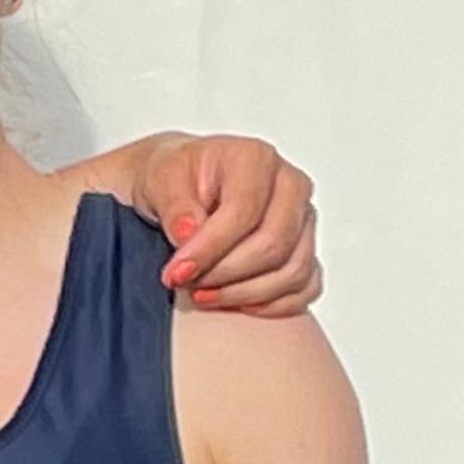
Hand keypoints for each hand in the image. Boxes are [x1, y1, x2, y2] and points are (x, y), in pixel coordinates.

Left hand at [137, 133, 320, 315]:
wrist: (180, 184)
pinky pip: (305, 287)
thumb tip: (189, 233)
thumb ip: (174, 205)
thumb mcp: (158, 180)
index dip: (210, 248)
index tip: (178, 271)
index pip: (244, 212)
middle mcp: (289, 186)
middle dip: (225, 274)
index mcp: (255, 159)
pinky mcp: (305, 248)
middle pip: (273, 245)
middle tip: (186, 283)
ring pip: (292, 271)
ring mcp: (303, 219)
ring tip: (203, 294)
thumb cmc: (174, 176)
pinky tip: (235, 302)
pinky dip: (272, 304)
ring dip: (244, 293)